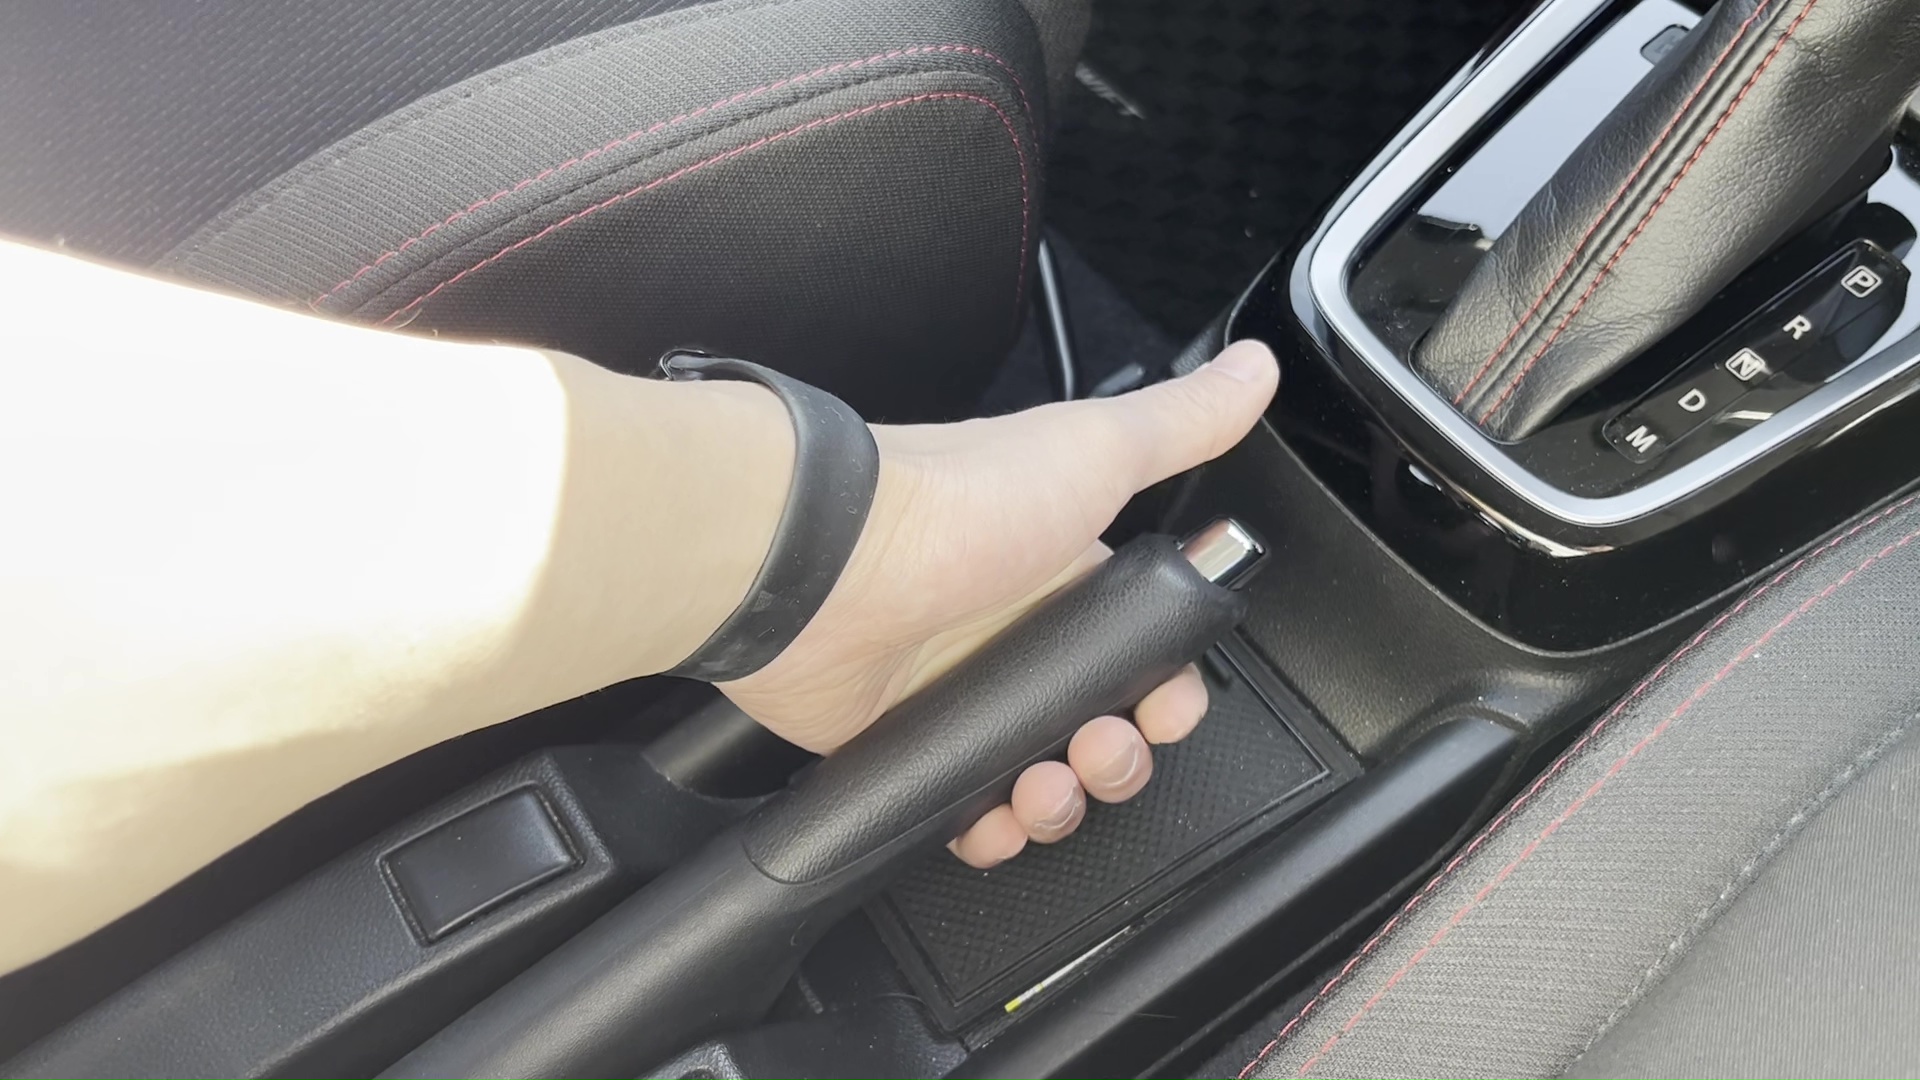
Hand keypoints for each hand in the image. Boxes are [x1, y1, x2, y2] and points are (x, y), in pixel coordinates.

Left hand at [720, 341, 1278, 866]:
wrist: (827, 562)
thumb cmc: (954, 501)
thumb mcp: (1092, 449)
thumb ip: (1183, 421)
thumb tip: (1255, 369)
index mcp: (1064, 575)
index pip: (1143, 653)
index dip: (1169, 694)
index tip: (1167, 709)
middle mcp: (1012, 633)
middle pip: (1098, 725)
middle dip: (1120, 758)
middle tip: (1102, 751)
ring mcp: (956, 690)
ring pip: (1038, 774)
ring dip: (1062, 801)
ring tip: (1046, 788)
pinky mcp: (902, 739)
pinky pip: (959, 804)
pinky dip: (987, 828)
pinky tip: (995, 821)